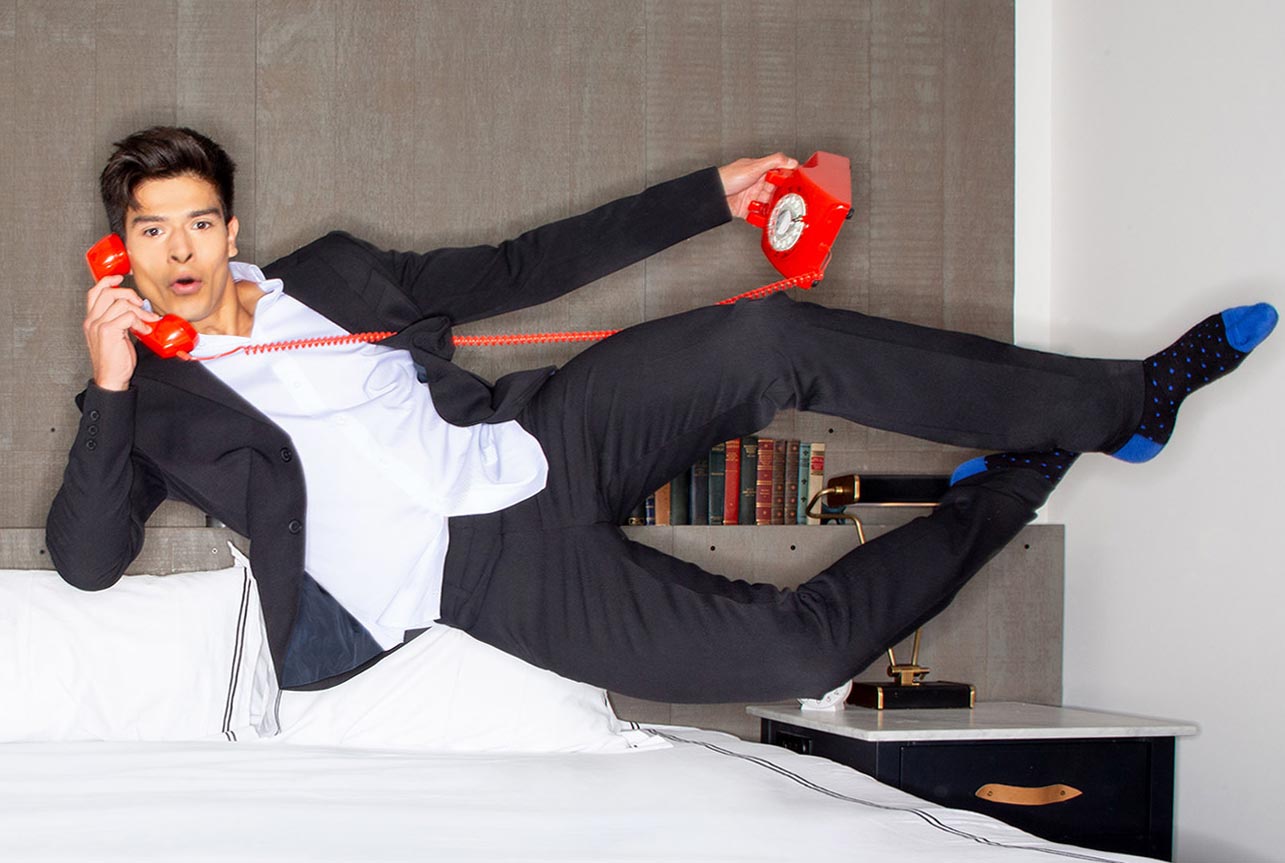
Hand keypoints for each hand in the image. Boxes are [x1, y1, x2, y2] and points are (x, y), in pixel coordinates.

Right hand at [83, 275, 161, 390]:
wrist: (111, 379)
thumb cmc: (115, 360)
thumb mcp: (115, 336)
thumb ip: (120, 321)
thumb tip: (138, 309)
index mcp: (91, 320)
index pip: (95, 292)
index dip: (108, 281)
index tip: (121, 278)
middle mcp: (92, 320)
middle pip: (109, 292)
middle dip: (130, 294)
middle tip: (142, 306)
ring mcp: (98, 325)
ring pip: (121, 303)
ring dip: (140, 310)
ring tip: (148, 321)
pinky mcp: (108, 331)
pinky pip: (128, 316)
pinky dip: (140, 321)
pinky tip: (144, 330)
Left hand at [718, 153, 798, 219]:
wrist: (712, 196)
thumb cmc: (727, 178)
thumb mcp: (753, 166)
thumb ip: (774, 161)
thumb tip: (791, 160)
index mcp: (759, 171)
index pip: (779, 173)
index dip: (788, 178)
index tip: (797, 184)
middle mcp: (757, 184)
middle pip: (776, 191)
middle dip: (782, 196)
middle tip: (788, 199)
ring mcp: (752, 197)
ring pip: (769, 204)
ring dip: (774, 208)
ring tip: (778, 209)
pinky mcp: (747, 209)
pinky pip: (759, 216)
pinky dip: (763, 218)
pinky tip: (766, 217)